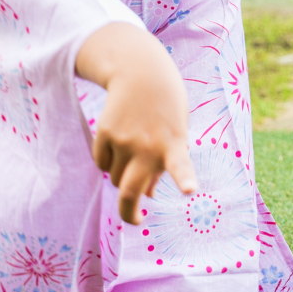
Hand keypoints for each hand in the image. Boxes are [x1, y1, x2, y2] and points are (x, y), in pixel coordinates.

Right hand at [78, 23, 199, 223]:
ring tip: (132, 150)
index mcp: (173, 146)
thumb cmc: (165, 110)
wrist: (140, 72)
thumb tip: (146, 196)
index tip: (190, 190)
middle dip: (129, 213)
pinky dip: (107, 161)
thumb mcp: (174, 135)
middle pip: (129, 193)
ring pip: (114, 177)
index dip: (184, 179)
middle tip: (134, 219)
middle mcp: (148, 146)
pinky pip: (101, 162)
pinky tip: (118, 139)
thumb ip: (163, 165)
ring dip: (120, 175)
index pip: (181, 165)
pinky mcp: (105, 133)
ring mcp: (124, 141)